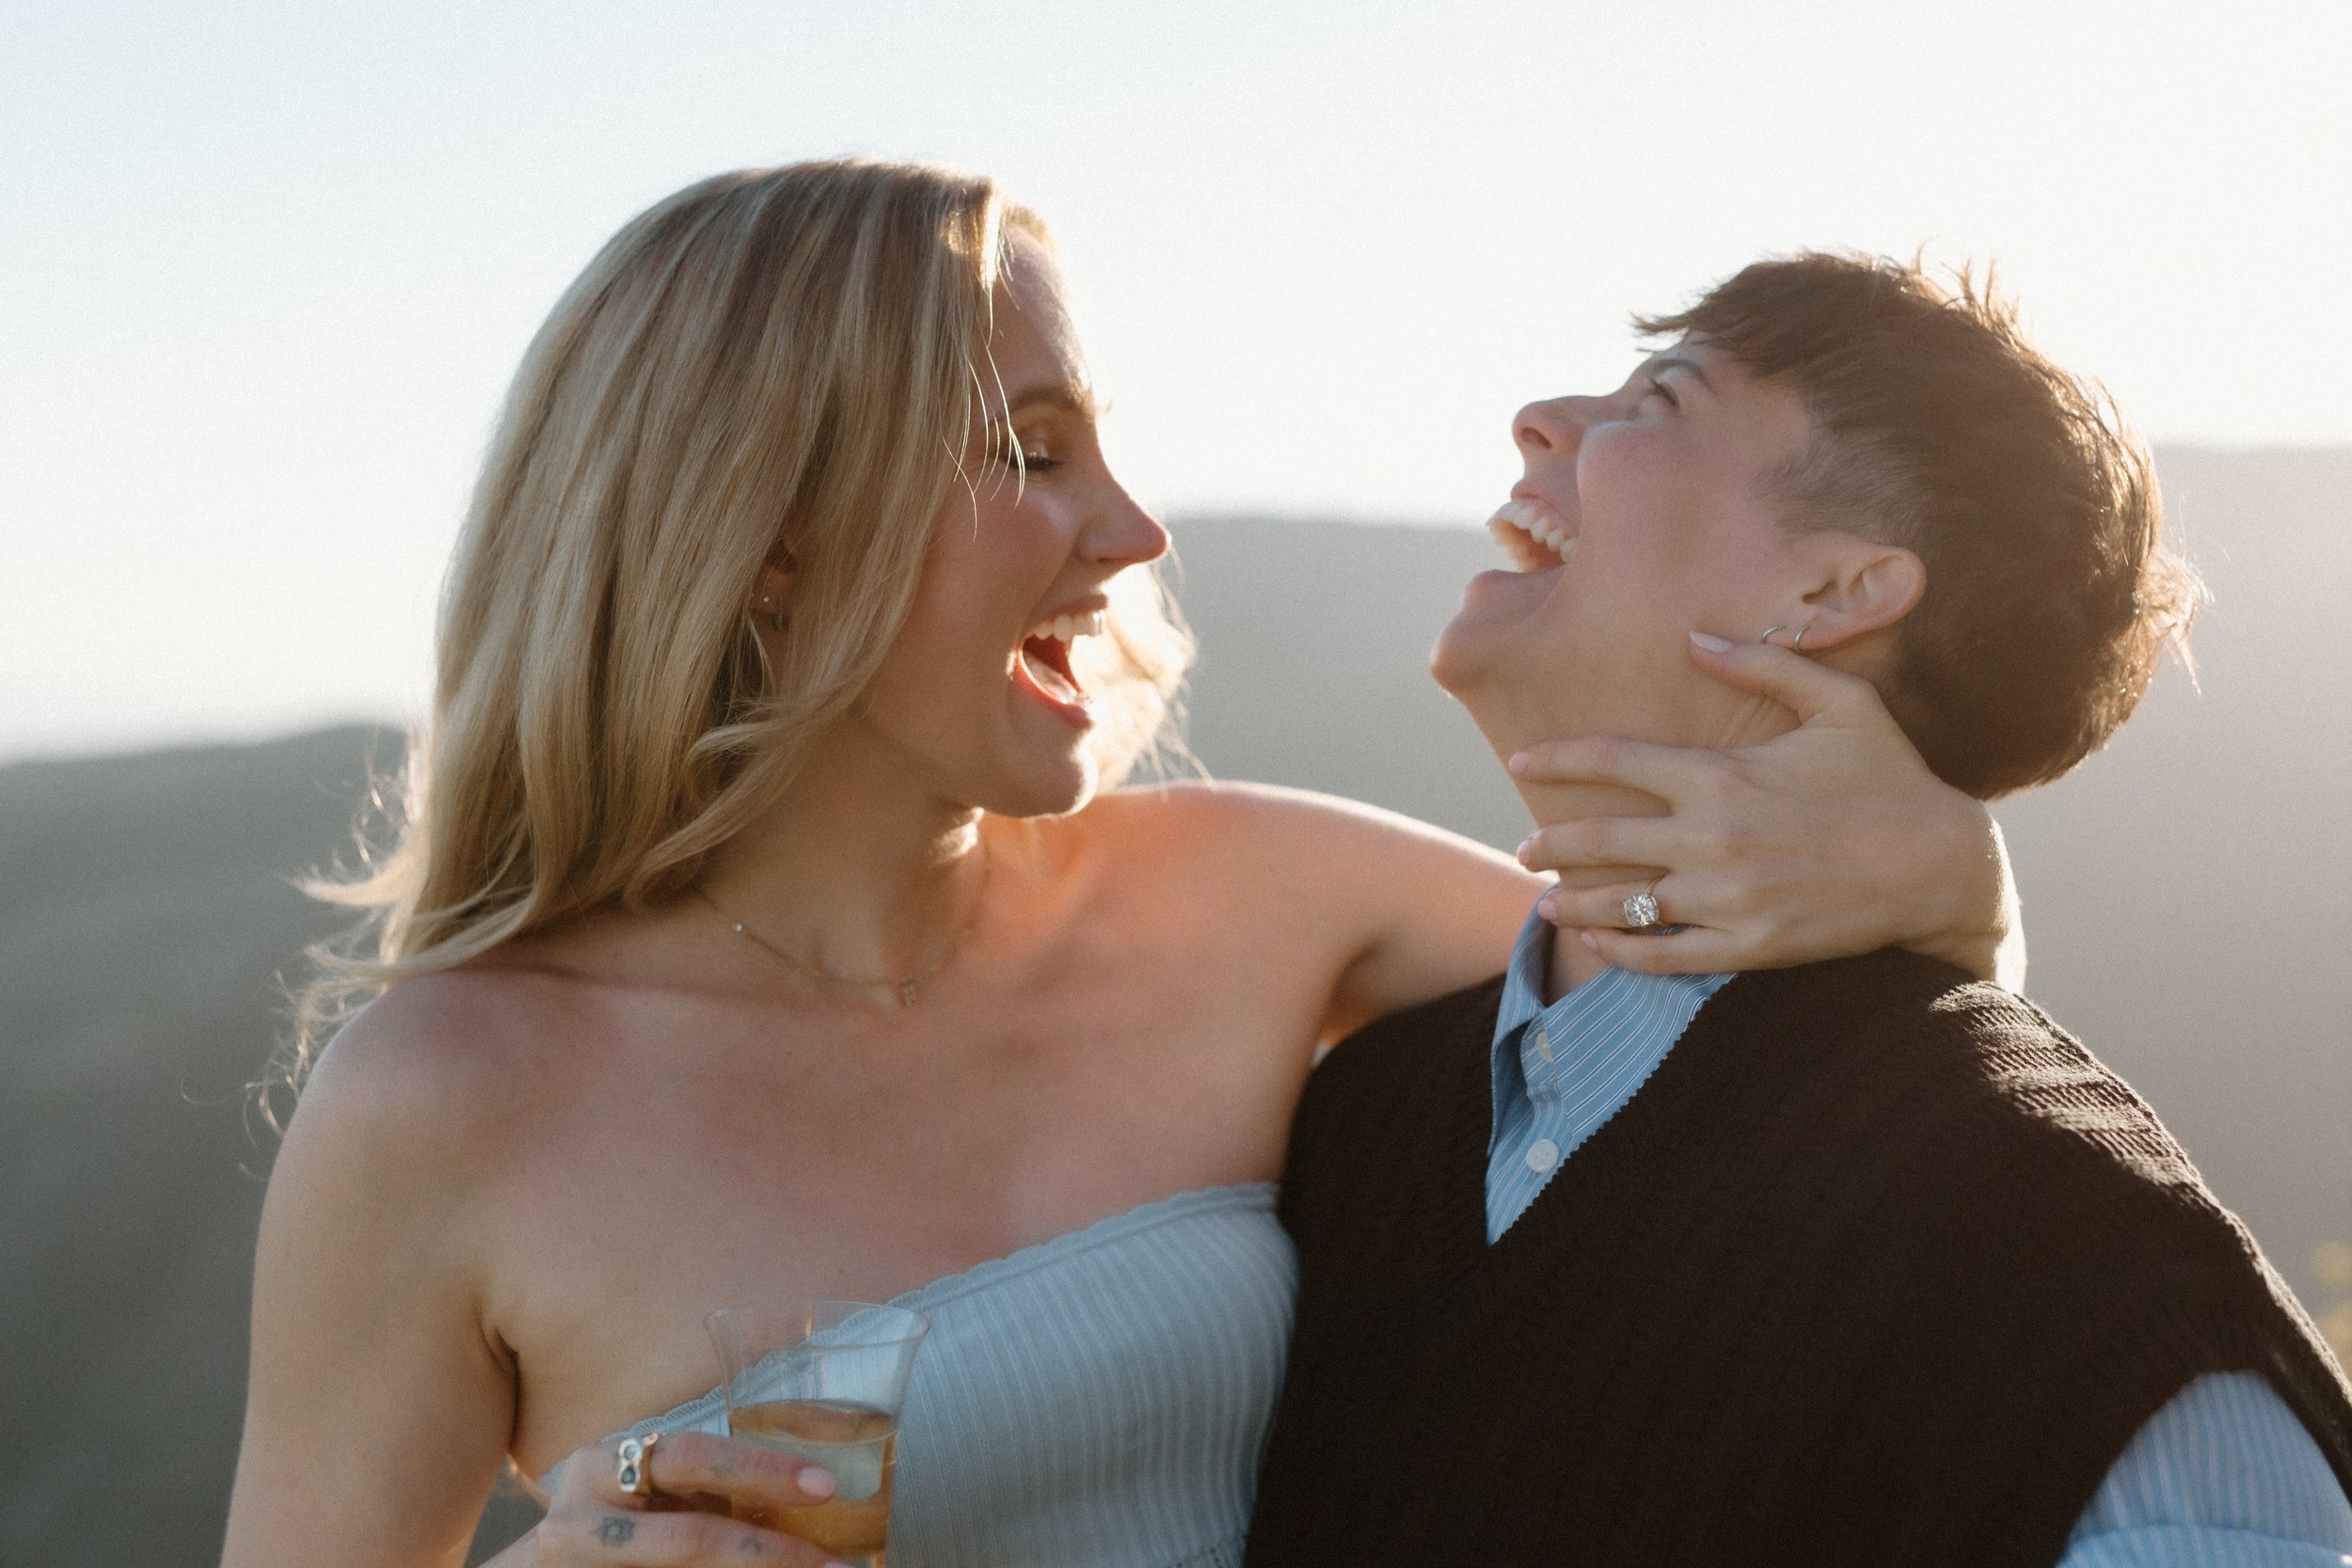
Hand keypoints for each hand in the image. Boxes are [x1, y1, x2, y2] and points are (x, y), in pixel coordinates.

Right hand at [487, 1431, 850, 1567]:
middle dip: (769, 1551)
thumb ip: (700, 1486)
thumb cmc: (611, 1521)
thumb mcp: (641, 1490)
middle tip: (836, 1565)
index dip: (761, 1469)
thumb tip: (812, 1490)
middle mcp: (581, 1521)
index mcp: (601, 1467)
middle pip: (691, 1538)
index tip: (826, 1485)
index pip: (692, 1458)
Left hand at [1510, 635, 2020, 984]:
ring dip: (1571, 900)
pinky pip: (1663, 953)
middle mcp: (1712, 837)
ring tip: (1543, 899)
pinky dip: (1619, 949)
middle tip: (1524, 849)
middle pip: (1599, 838)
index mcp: (1722, 774)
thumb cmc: (1891, 777)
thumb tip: (1695, 637)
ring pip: (1621, 902)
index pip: (1612, 759)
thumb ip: (1764, 663)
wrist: (1943, 867)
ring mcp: (1727, 898)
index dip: (1556, 758)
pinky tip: (1595, 941)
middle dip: (1550, 843)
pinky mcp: (1749, 947)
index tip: (1519, 761)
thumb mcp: (1840, 702)